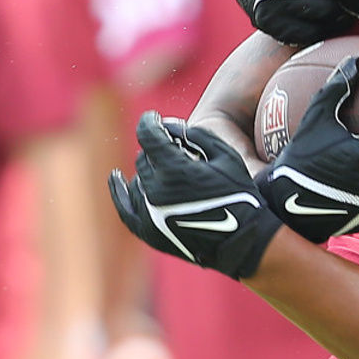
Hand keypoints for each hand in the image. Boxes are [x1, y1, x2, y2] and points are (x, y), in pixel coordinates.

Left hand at [110, 113, 282, 278]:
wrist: (241, 241)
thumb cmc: (238, 195)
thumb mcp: (227, 156)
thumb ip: (197, 135)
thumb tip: (169, 125)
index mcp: (175, 169)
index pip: (148, 135)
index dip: (149, 121)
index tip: (154, 118)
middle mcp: (155, 190)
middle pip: (144, 157)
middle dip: (157, 149)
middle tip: (175, 149)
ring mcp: (148, 213)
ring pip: (137, 178)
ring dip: (150, 169)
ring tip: (170, 171)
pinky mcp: (147, 231)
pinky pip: (125, 206)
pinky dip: (120, 190)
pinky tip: (117, 178)